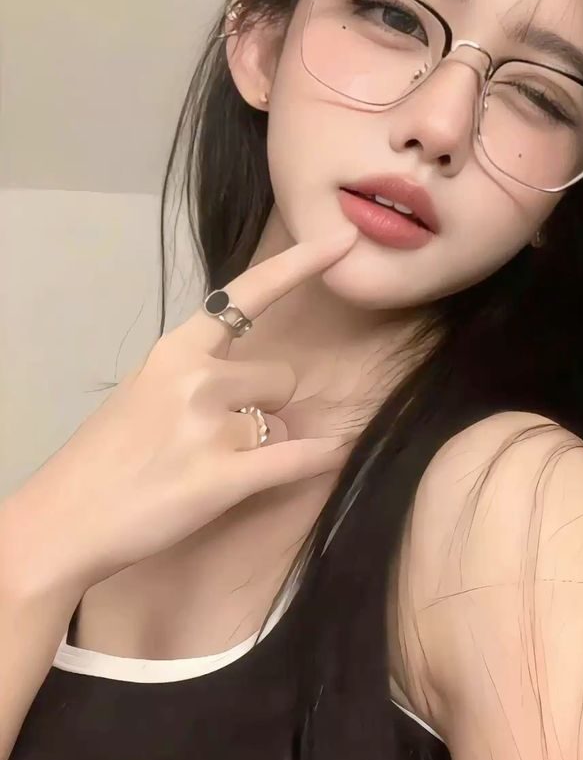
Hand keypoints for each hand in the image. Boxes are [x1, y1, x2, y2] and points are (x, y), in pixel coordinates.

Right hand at [0, 229, 358, 602]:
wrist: (62, 520)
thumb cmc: (104, 455)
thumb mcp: (146, 387)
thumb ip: (197, 370)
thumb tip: (253, 380)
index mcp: (176, 348)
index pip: (248, 293)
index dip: (300, 265)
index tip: (343, 239)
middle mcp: (197, 377)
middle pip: (281, 376)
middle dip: (265, 406)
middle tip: (216, 439)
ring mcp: (209, 427)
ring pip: (283, 422)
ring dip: (265, 445)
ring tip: (211, 468)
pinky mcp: (222, 479)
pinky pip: (297, 459)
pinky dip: (320, 458)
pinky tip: (335, 452)